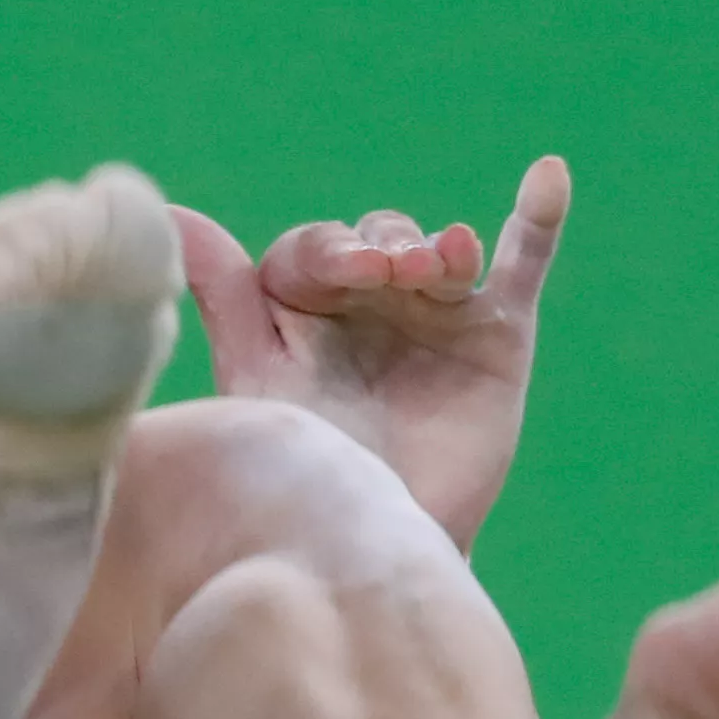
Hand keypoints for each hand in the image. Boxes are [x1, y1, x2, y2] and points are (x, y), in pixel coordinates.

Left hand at [175, 156, 569, 554]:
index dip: (324, 251)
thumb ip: (225, 298)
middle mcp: (370, 300)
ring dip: (438, 247)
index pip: (309, 251)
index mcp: (305, 306)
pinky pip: (523, 265)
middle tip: (387, 272)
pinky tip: (548, 175)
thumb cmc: (306, 473)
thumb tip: (169, 213)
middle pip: (376, 240)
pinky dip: (538, 221)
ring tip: (437, 265)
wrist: (378, 544)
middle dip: (381, 248)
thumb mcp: (257, 382)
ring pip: (439, 250)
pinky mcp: (498, 334)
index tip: (342, 270)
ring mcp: (436, 312)